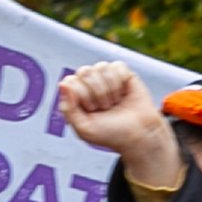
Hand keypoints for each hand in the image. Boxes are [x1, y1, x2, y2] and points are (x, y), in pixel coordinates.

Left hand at [55, 60, 182, 191]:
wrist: (139, 135)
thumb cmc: (110, 134)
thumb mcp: (84, 128)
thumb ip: (67, 109)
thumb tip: (62, 84)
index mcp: (76, 96)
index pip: (70, 81)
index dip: (82, 96)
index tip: (92, 110)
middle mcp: (89, 84)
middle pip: (84, 71)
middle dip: (96, 93)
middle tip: (104, 107)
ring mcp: (106, 78)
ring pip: (100, 67)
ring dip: (109, 89)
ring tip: (114, 102)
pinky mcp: (123, 74)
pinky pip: (116, 66)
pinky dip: (120, 82)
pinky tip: (123, 93)